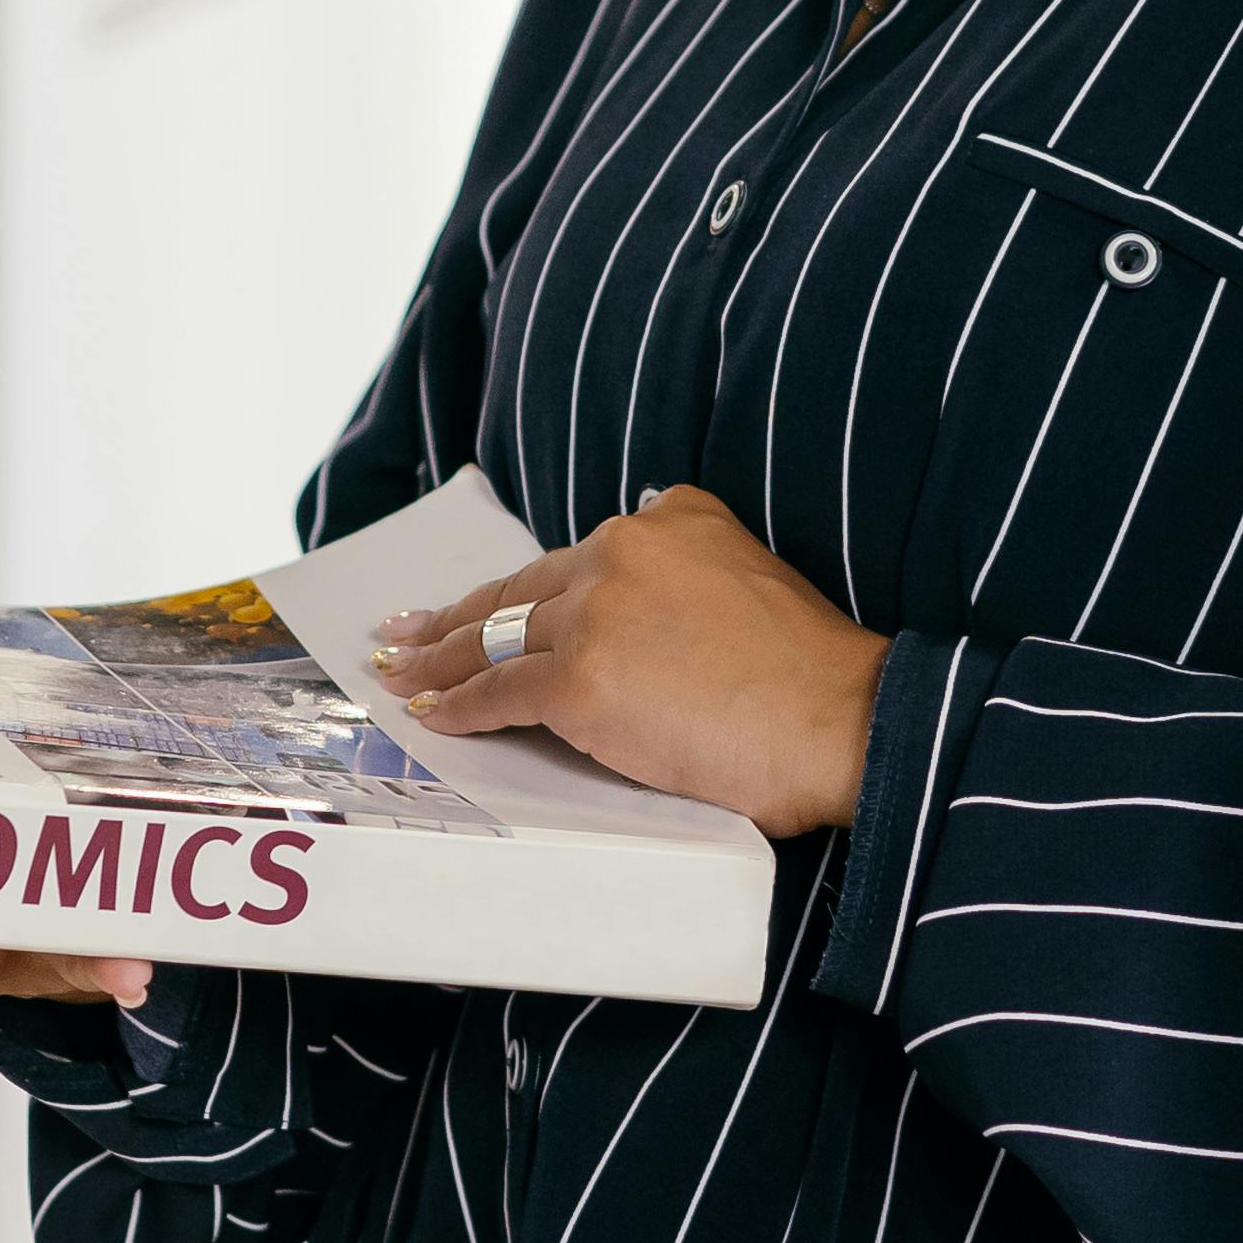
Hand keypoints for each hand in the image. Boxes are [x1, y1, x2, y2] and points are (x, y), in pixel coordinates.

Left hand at [367, 486, 885, 837]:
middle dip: (453, 616)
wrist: (843, 719)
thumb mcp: (753, 571)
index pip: (566, 563)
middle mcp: (621, 553)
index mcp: (665, 524)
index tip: (475, 603)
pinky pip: (500, 694)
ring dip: (438, 659)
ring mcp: (596, 614)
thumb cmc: (813, 675)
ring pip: (496, 639)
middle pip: (518, 593)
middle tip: (402, 630)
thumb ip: (694, 562)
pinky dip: (460, 705)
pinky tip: (433, 713)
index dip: (513, 589)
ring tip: (400, 671)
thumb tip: (655, 547)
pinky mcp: (580, 679)